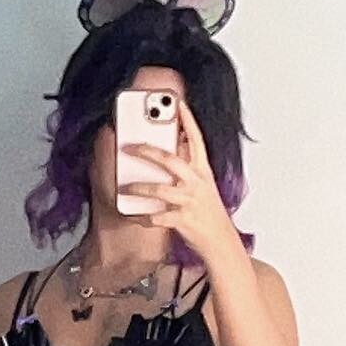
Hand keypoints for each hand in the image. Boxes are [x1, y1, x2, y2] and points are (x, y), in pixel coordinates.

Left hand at [119, 97, 240, 265]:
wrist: (221, 241)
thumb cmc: (208, 213)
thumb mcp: (203, 186)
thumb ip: (187, 170)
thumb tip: (165, 156)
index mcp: (202, 171)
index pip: (196, 140)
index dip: (187, 121)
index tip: (178, 104)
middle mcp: (197, 183)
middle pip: (170, 159)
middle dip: (147, 151)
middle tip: (129, 147)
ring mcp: (190, 201)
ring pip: (160, 189)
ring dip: (139, 187)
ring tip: (124, 188)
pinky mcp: (183, 220)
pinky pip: (157, 217)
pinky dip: (143, 217)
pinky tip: (134, 216)